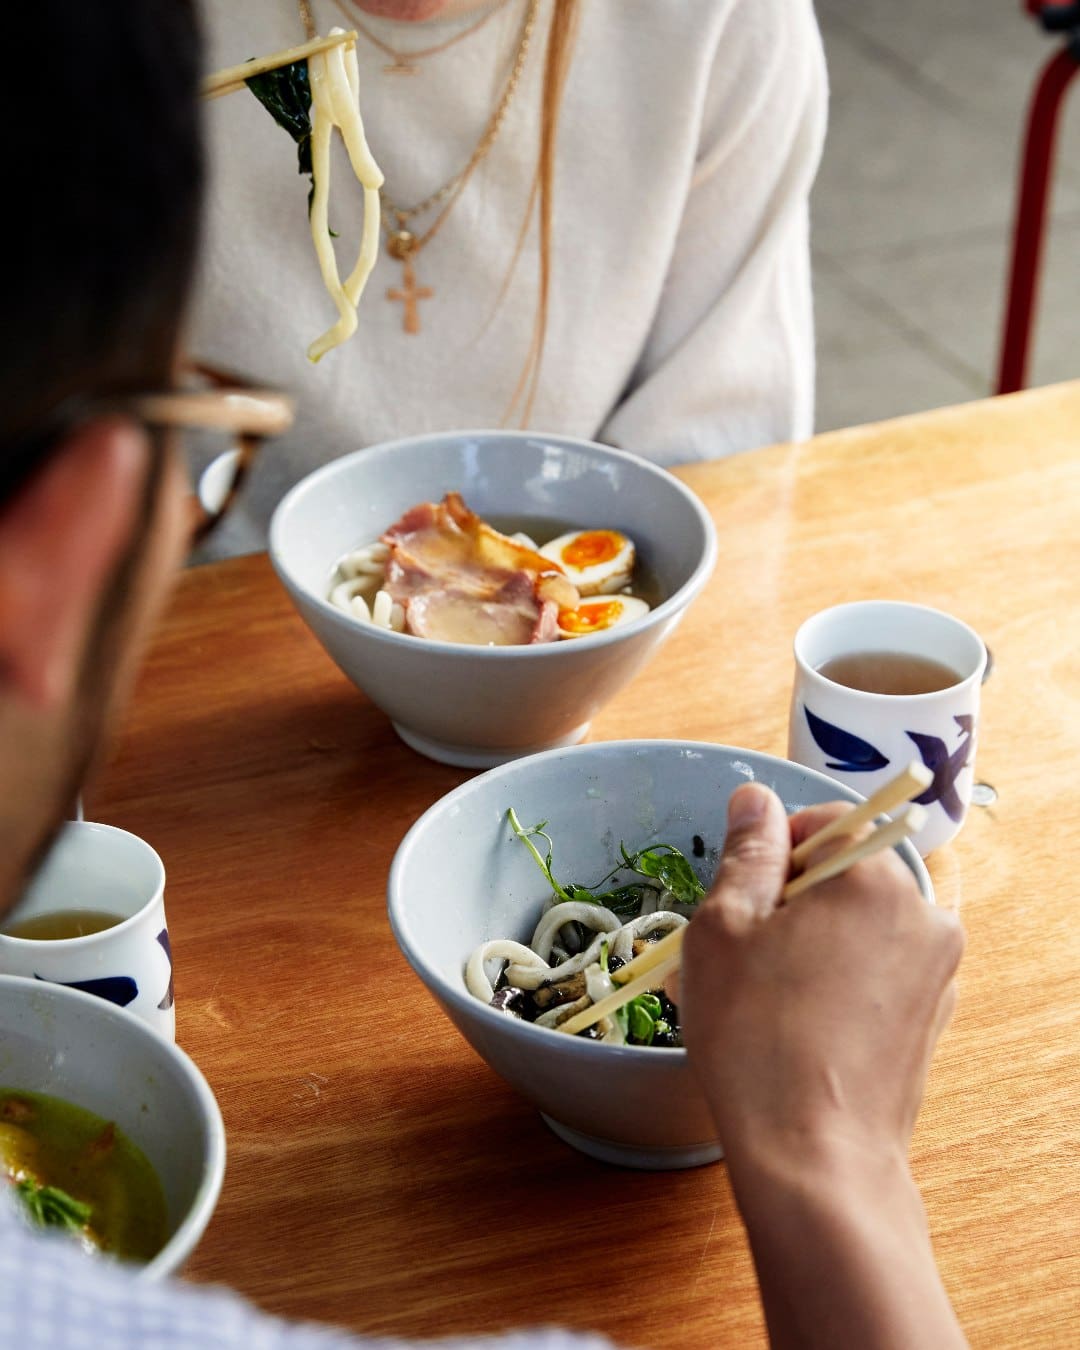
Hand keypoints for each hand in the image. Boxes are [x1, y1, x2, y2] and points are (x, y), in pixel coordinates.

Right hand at [679, 781, 963, 1172]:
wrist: (815, 1158)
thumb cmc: (756, 1036)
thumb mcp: (724, 928)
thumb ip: (748, 853)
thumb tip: (756, 797)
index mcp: (876, 879)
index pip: (825, 821)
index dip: (773, 850)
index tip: (740, 899)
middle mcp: (924, 915)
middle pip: (845, 875)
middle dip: (791, 901)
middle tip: (742, 954)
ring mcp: (936, 972)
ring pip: (859, 926)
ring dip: (812, 942)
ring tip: (762, 997)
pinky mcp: (932, 1019)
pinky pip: (879, 972)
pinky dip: (840, 981)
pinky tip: (798, 1026)